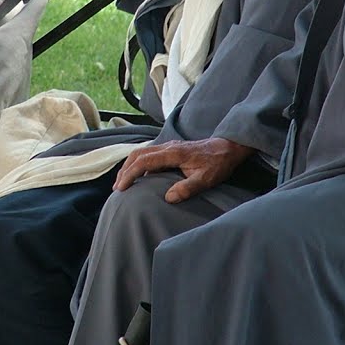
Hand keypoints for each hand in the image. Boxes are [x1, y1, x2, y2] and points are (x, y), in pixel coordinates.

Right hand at [113, 138, 254, 203]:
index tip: (121, 188)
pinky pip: (148, 154)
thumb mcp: (205, 179)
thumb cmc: (217, 164)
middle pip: (138, 155)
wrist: (227, 148)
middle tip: (117, 188)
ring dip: (130, 166)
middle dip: (124, 170)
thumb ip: (187, 188)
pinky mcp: (171, 149)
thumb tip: (168, 197)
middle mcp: (168, 147)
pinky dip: (138, 163)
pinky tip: (138, 175)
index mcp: (173, 153)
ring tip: (123, 182)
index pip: (144, 162)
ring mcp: (168, 146)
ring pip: (141, 152)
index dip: (130, 174)